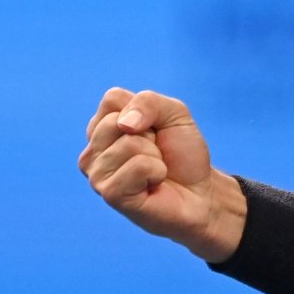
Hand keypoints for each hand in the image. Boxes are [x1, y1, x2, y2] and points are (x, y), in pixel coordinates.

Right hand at [77, 87, 242, 260]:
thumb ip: (148, 102)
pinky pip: (138, 166)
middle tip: (156, 154)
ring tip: (155, 170)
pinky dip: (157, 171)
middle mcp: (93, 151)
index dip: (145, 111)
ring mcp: (98, 174)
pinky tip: (154, 184)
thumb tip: (124, 123)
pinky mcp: (111, 194)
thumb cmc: (182, 154)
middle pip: (115, 121)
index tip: (154, 131)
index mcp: (101, 127)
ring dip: (155, 156)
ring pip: (129, 144)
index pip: (112, 99)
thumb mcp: (173, 113)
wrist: (200, 193)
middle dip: (148, 134)